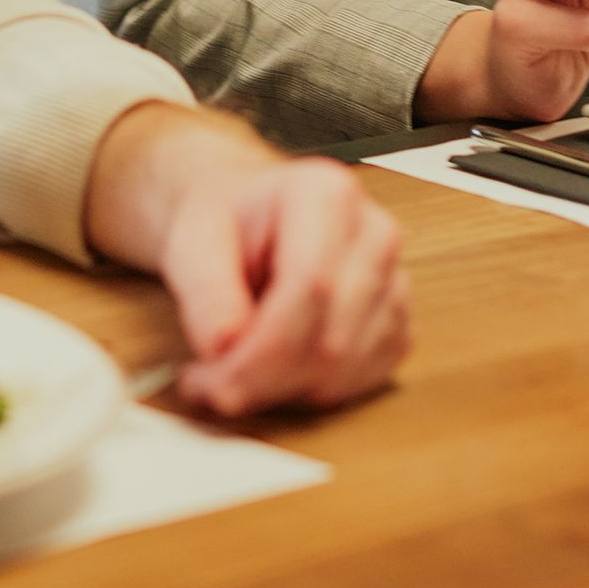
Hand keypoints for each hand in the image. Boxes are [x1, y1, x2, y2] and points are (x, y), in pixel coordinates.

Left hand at [84, 105, 409, 417]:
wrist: (246, 220)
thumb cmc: (223, 223)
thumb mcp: (191, 239)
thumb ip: (205, 290)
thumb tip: (224, 346)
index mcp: (327, 194)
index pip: (310, 286)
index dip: (261, 349)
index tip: (210, 381)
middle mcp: (374, 235)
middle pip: (332, 337)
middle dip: (264, 380)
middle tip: (206, 388)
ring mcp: (395, 281)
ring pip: (347, 368)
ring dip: (283, 392)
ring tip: (229, 375)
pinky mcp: (397, 324)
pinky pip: (363, 381)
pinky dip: (310, 393)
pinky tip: (272, 374)